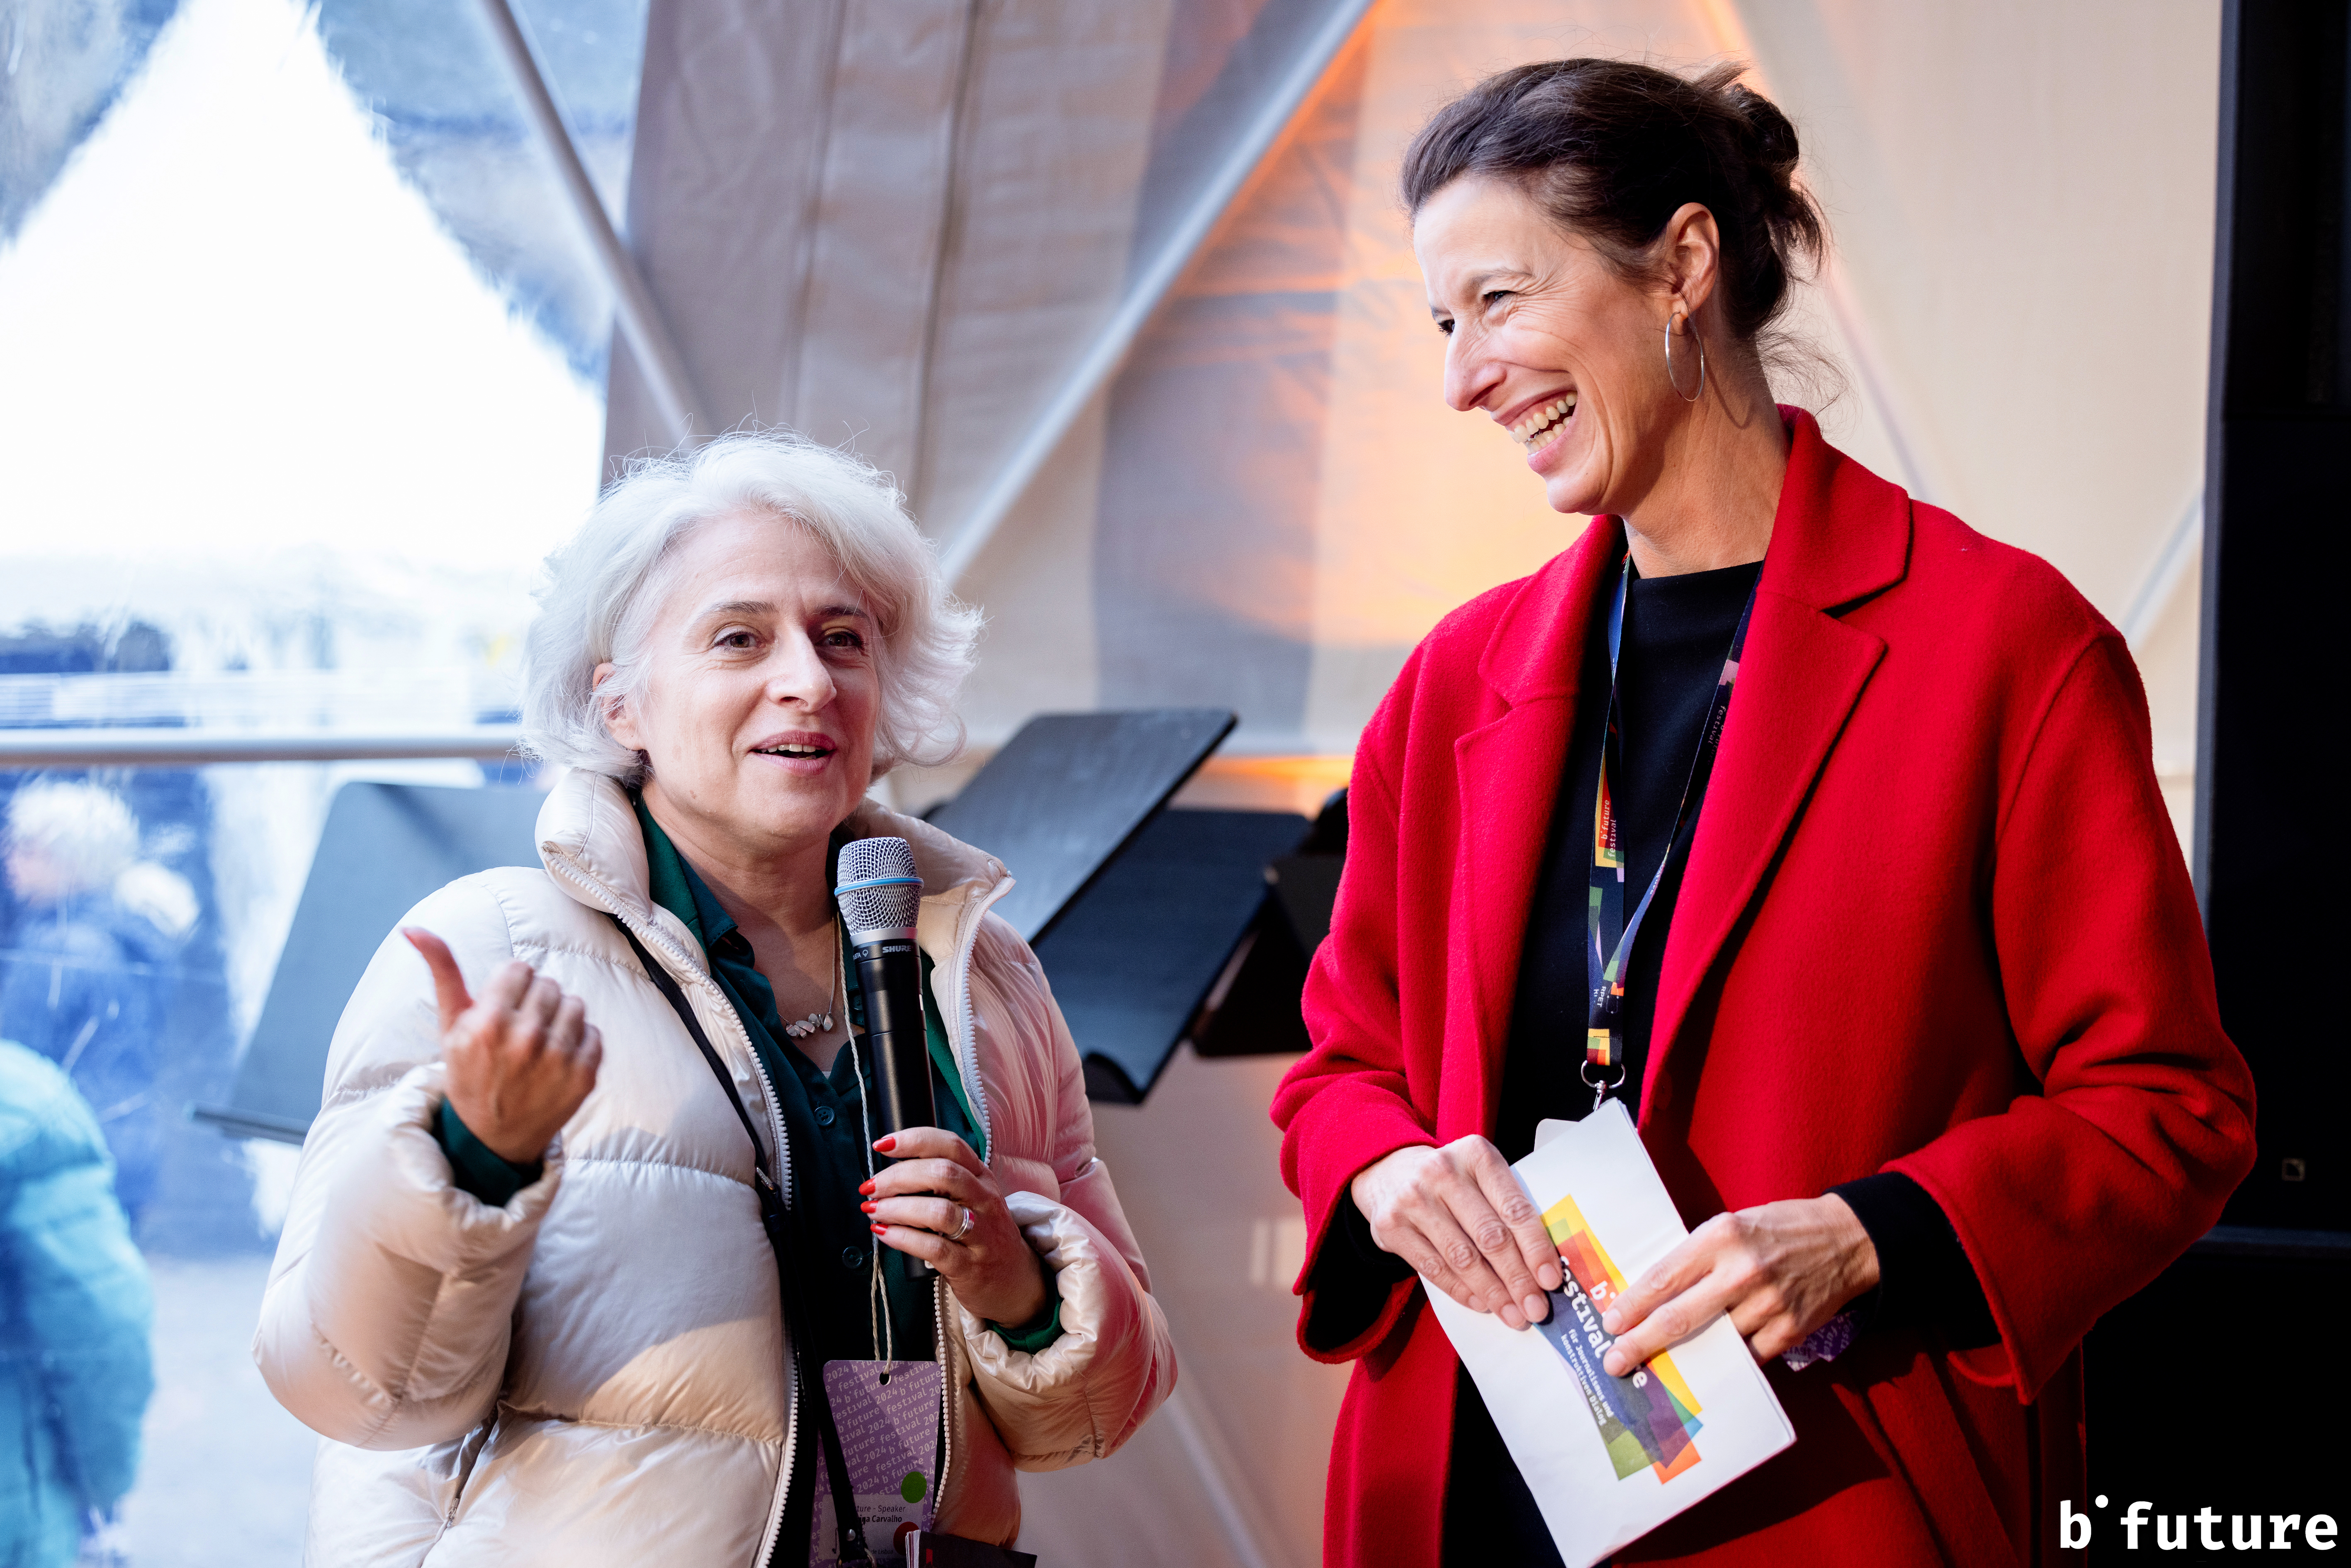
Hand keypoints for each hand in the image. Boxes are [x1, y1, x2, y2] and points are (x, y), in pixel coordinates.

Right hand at [405, 928, 602, 1164]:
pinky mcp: (584, 1076)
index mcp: (488, 1023)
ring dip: (558, 1018)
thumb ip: (441, 972)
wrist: (491, 1136)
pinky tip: (555, 1060)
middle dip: (533, 1001)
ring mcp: (558, 1059)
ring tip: (537, 1042)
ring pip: (574, 1004)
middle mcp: (525, 1039)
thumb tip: (412, 929)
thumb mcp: (449, 1025)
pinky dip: (578, 1042)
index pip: (519, 968)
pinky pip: (593, 1032)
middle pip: (548, 983)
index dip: (509, 986)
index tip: (501, 1008)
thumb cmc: (468, 1073)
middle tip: (518, 1028)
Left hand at [863, 1127, 1051, 1328]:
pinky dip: (903, 1238)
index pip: (951, 1146)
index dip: (914, 1140)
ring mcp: (980, 1234)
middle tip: (871, 1187)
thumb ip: (943, 1181)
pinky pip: (933, 1248)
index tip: (883, 1145)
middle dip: (898, 1177)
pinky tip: (885, 1233)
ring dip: (897, 1208)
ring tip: (874, 1210)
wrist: (1015, 1280)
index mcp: (982, 1177)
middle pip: (942, 1174)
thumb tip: (890, 1172)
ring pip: (938, 1211)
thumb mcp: (974, 1198)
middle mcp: (984, 1200)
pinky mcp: (969, 1265)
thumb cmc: (982, 1234)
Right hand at [1349, 1137, 1563, 1330]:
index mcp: (1476, 1154)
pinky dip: (1462, 1291)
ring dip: (1493, 1293)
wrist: (1390, 1171)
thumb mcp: (1481, 1175)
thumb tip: (1543, 1266)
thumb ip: (1508, 1207)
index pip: (1514, 1208)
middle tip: (1536, 1308)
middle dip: (1518, 1279)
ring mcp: (1413, 1198)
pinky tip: (1482, 1304)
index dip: (1536, 1248)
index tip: (1552, 1280)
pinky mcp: (1391, 1225)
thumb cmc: (1452, 1180)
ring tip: (1513, 1314)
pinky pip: (1434, 1268)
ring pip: (1463, 1258)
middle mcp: (1443, 1172)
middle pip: (1490, 1237)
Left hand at [1597, 1195, 1877, 1375]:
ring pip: (1712, 1343)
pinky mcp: (1790, 1330)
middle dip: (1640, 1343)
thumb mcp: (1731, 1225)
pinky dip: (1726, 1363)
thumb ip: (1697, 1257)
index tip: (1610, 1324)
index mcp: (1721, 1237)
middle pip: (1679, 1317)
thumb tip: (1656, 1296)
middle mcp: (1742, 1271)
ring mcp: (1768, 1304)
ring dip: (1683, 1359)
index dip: (1633, 1306)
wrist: (1847, 1239)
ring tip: (1657, 1369)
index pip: (1664, 1278)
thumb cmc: (1779, 1229)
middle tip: (1614, 1362)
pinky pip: (1747, 1357)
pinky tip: (1707, 1368)